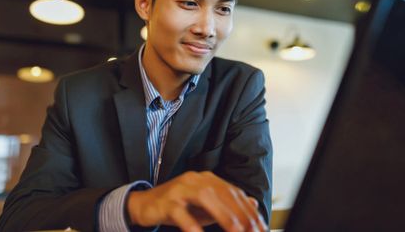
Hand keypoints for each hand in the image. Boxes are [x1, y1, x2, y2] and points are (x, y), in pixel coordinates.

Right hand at [127, 171, 266, 231]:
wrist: (144, 205)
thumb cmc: (177, 207)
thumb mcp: (205, 207)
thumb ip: (227, 205)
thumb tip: (252, 203)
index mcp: (206, 178)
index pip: (233, 192)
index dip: (249, 210)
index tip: (261, 227)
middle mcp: (195, 180)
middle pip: (223, 193)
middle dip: (241, 214)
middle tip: (252, 231)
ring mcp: (180, 189)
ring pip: (205, 198)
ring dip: (223, 215)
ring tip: (236, 231)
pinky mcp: (166, 202)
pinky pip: (181, 213)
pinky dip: (192, 225)